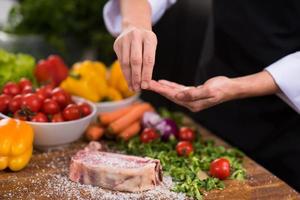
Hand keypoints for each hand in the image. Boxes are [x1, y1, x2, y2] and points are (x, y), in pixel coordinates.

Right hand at [113, 26, 156, 90]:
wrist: (134, 26)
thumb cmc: (146, 42)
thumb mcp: (152, 47)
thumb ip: (149, 62)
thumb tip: (145, 83)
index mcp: (149, 37)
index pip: (148, 59)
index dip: (146, 74)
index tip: (146, 85)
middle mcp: (136, 36)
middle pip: (135, 60)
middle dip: (136, 76)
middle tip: (138, 88)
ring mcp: (124, 39)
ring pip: (126, 62)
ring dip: (129, 77)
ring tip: (133, 88)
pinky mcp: (117, 44)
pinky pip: (120, 61)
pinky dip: (124, 73)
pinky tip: (128, 81)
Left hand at [147, 71, 278, 111]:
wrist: (231, 88)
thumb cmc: (222, 89)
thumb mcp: (209, 90)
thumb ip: (193, 94)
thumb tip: (178, 96)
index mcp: (192, 104)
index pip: (172, 96)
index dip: (161, 90)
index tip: (150, 85)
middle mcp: (190, 103)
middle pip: (170, 95)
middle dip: (158, 89)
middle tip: (145, 83)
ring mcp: (191, 99)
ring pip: (173, 92)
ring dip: (162, 88)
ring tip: (151, 83)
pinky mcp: (193, 93)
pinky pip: (179, 89)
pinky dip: (171, 86)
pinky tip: (164, 83)